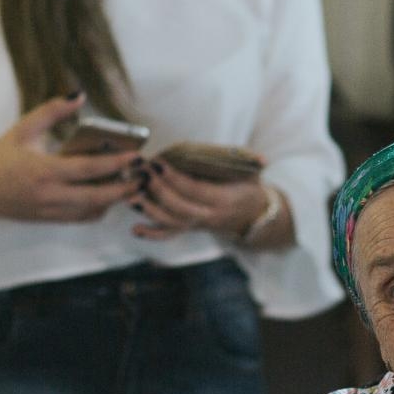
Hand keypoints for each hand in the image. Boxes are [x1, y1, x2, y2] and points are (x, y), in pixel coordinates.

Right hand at [0, 93, 142, 223]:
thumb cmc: (2, 156)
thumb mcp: (24, 128)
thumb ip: (53, 110)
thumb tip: (79, 94)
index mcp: (44, 170)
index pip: (88, 168)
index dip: (115, 164)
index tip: (135, 156)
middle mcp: (50, 194)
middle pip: (98, 196)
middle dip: (125, 188)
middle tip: (144, 178)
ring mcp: (51, 210)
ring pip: (93, 210)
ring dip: (115, 200)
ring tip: (133, 186)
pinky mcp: (51, 219)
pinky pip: (83, 218)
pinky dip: (100, 209)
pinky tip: (110, 196)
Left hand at [131, 155, 271, 241]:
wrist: (255, 216)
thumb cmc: (249, 188)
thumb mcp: (253, 173)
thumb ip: (250, 163)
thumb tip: (261, 159)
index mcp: (225, 200)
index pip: (195, 190)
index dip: (175, 178)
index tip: (158, 163)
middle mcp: (210, 216)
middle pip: (179, 206)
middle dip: (157, 189)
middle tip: (141, 171)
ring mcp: (199, 225)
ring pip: (171, 222)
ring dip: (149, 210)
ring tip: (132, 194)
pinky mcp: (191, 229)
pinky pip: (171, 235)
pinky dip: (152, 234)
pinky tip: (135, 229)